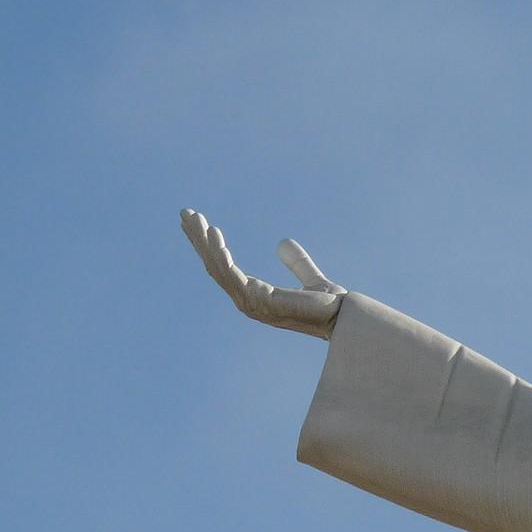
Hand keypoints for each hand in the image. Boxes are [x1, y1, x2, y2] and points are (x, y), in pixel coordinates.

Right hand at [181, 209, 344, 337]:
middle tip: (185, 213)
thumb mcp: (311, 277)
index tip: (203, 224)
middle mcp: (248, 301)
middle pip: (215, 265)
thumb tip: (282, 242)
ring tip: (194, 217)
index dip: (212, 247)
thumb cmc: (331, 306)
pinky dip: (220, 254)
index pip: (225, 268)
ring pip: (217, 267)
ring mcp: (250, 302)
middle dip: (199, 239)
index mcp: (256, 295)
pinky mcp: (258, 300)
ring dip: (203, 242)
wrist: (345, 318)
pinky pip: (231, 274)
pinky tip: (214, 235)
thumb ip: (297, 262)